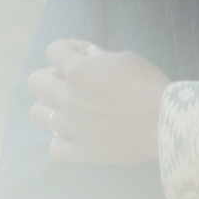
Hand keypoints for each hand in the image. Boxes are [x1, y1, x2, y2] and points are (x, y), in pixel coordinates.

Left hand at [27, 39, 169, 163]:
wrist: (163, 123)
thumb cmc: (149, 85)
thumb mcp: (128, 59)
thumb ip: (101, 56)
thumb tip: (85, 53)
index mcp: (78, 71)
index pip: (53, 50)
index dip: (66, 48)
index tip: (80, 53)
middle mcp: (68, 97)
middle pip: (35, 81)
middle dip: (49, 75)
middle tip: (70, 80)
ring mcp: (71, 126)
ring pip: (37, 114)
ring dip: (49, 107)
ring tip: (67, 108)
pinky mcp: (80, 150)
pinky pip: (54, 148)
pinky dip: (60, 141)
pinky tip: (74, 135)